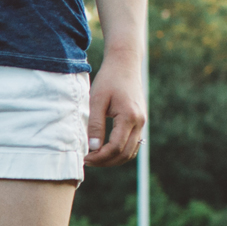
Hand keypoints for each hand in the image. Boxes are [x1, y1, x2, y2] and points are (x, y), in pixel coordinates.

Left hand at [84, 49, 144, 167]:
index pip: (116, 147)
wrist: (125, 64)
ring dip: (114, 159)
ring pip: (131, 152)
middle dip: (105, 161)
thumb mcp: (97, 100)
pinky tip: (105, 151)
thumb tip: (93, 148)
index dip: (100, 157)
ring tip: (95, 158)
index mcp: (129, 116)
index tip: (85, 158)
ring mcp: (142, 122)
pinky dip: (121, 152)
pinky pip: (133, 144)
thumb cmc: (109, 79)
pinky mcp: (140, 121)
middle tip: (87, 161)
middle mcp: (139, 122)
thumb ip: (95, 124)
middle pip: (125, 154)